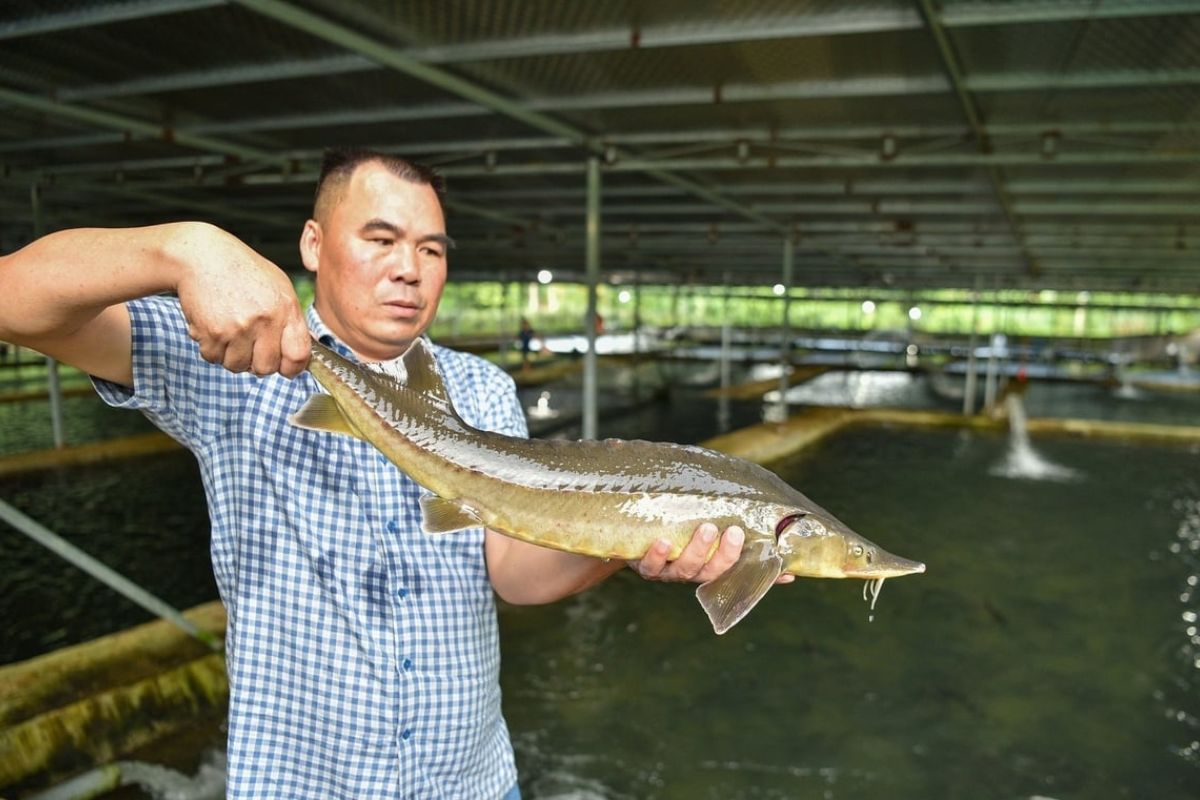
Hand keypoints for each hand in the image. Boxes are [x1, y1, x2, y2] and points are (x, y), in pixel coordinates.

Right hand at [172, 223, 310, 377]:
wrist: (202, 256)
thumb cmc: (243, 271)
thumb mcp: (278, 287)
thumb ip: (291, 320)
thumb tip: (300, 354)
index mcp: (286, 308)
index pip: (298, 355)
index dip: (292, 368)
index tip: (286, 368)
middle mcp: (264, 319)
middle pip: (266, 368)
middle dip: (258, 363)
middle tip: (251, 346)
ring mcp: (237, 327)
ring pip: (238, 367)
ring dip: (233, 356)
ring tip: (231, 332)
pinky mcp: (211, 332)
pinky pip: (213, 358)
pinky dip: (212, 348)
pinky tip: (214, 327)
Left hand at [629, 523, 792, 584]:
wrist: (634, 538)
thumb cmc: (678, 531)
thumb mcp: (705, 532)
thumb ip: (735, 535)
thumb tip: (779, 550)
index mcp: (709, 566)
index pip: (737, 569)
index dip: (756, 571)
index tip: (775, 561)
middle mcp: (692, 572)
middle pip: (711, 571)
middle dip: (725, 553)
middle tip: (733, 531)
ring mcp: (669, 571)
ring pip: (685, 569)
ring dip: (697, 550)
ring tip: (706, 527)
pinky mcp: (645, 566)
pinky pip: (652, 565)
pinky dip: (658, 555)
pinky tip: (663, 541)